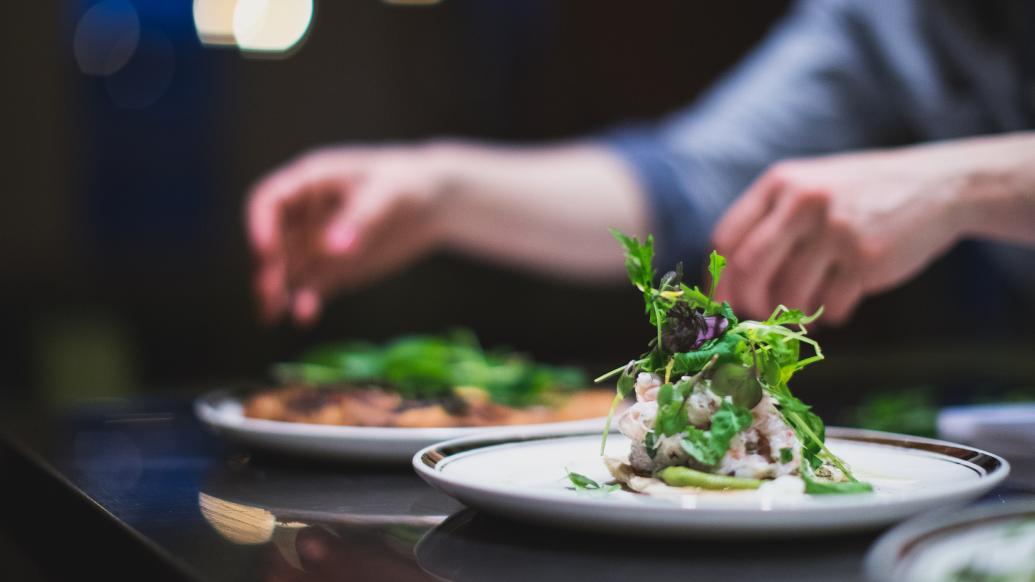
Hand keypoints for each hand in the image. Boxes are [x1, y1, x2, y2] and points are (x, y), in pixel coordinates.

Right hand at [247, 144, 453, 324]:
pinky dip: (304, 303)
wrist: (435, 203)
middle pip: (273, 243)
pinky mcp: (334, 270)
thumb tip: (332, 249)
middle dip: (266, 268)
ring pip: (285, 271)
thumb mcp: (388, 194)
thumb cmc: (410, 182)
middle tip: (268, 294)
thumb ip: (359, 220)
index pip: (270, 201)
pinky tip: (305, 317)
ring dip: (276, 292)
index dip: (260, 226)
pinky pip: (311, 289)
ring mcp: (318, 244)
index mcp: (310, 182)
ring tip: (271, 316)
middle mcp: (306, 215)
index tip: (264, 253)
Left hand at [711, 143, 976, 323]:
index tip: (722, 302)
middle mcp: (803, 202)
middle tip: (755, 316)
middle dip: (746, 301)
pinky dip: (827, 315)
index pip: (726, 238)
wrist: (938, 185)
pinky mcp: (866, 259)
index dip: (718, 278)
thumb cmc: (859, 195)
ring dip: (791, 313)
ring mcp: (836, 230)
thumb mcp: (809, 186)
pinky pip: (829, 305)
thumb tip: (728, 284)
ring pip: (788, 293)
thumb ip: (770, 221)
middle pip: (748, 267)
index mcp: (780, 183)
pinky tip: (837, 304)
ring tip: (806, 309)